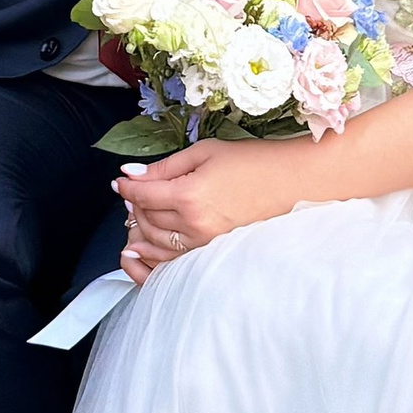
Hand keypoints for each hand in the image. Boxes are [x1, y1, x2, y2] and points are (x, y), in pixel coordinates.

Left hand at [114, 138, 297, 280]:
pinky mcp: (212, 253)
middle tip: (132, 192)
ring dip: (140, 228)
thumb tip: (131, 174)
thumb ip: (165, 167)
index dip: (127, 188)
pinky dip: (153, 253)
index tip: (121, 182)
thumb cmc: (252, 162)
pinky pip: (172, 259)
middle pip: (145, 219)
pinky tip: (142, 246)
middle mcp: (193, 224)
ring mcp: (204, 244)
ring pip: (154, 242)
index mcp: (189, 194)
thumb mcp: (205, 152)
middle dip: (133, 205)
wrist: (292, 183)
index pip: (142, 195)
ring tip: (138, 214)